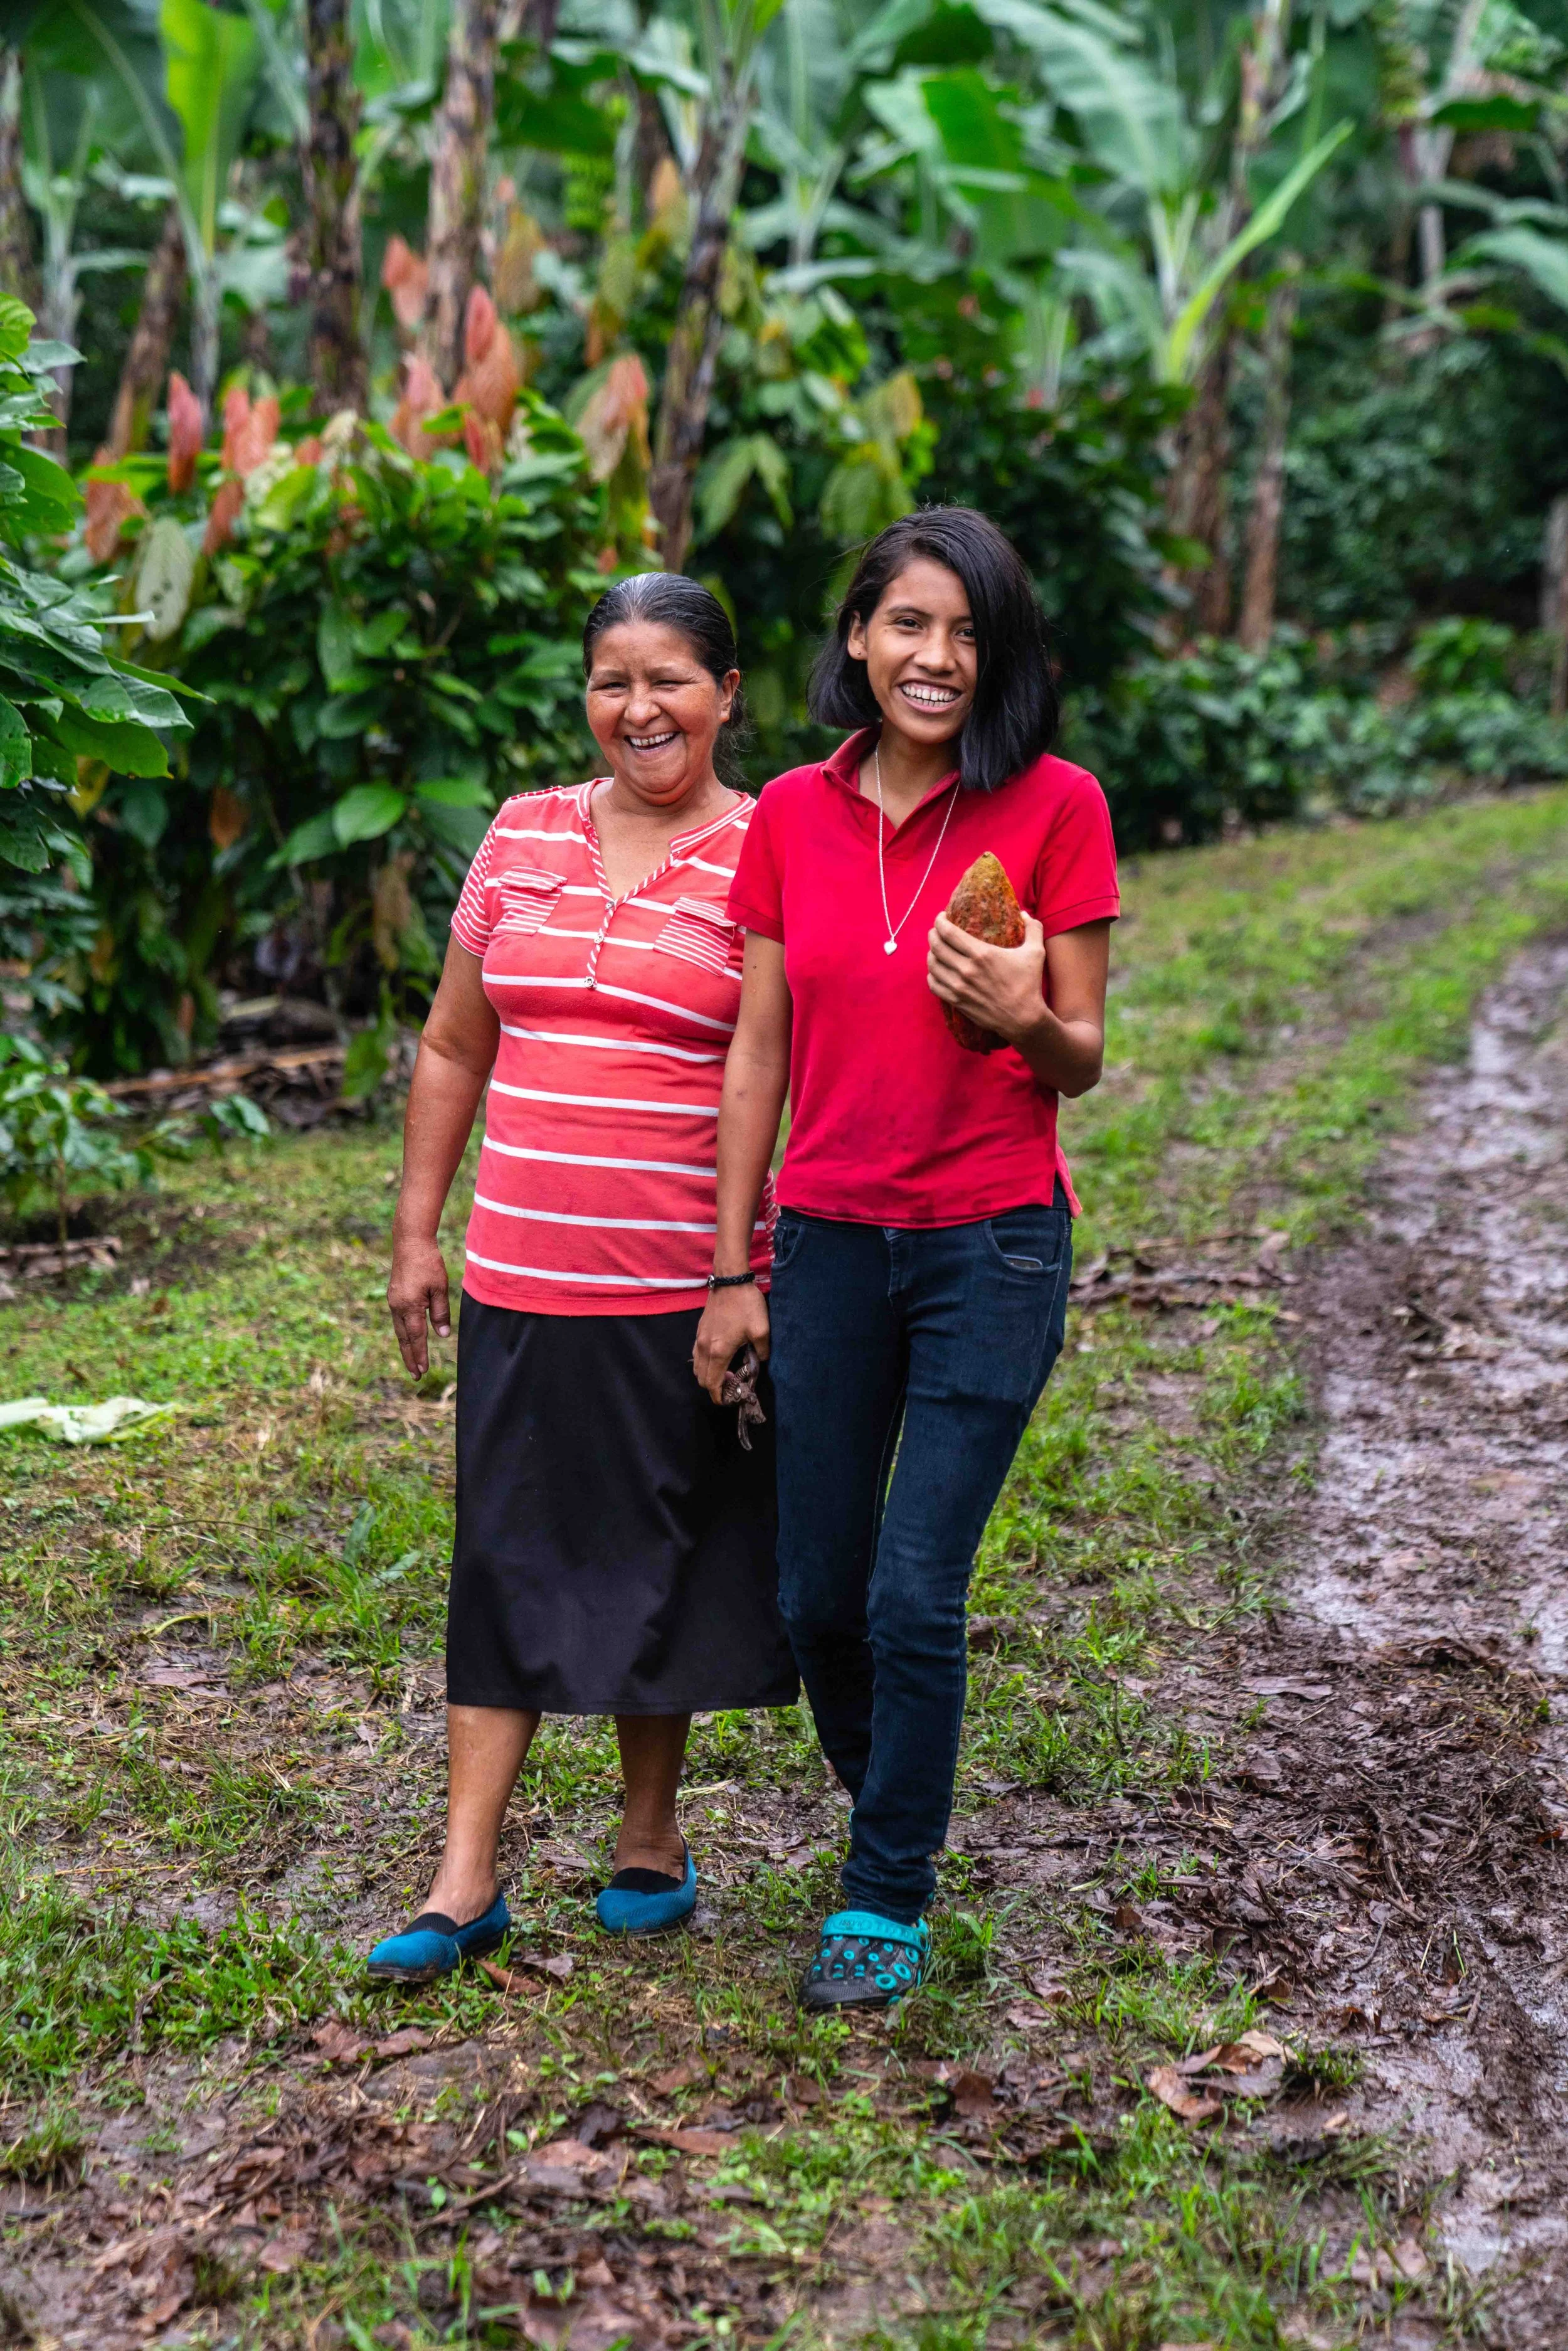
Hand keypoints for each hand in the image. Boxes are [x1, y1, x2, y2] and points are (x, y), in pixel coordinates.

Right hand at [389, 1233, 451, 1376]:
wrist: (410, 1242)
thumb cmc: (428, 1263)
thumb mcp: (439, 1288)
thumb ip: (440, 1312)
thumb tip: (442, 1335)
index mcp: (409, 1306)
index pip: (416, 1337)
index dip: (420, 1355)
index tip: (423, 1371)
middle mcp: (397, 1306)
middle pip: (404, 1338)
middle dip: (410, 1358)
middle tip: (416, 1376)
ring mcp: (393, 1301)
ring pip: (399, 1330)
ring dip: (406, 1347)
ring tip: (412, 1363)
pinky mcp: (394, 1296)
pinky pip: (398, 1320)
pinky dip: (403, 1333)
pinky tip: (408, 1339)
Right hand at [693, 1282, 770, 1402]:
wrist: (730, 1280)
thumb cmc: (746, 1305)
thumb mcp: (761, 1330)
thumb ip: (762, 1351)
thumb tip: (761, 1361)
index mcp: (719, 1352)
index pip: (712, 1383)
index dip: (718, 1397)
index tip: (728, 1400)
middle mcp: (704, 1348)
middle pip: (700, 1378)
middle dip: (713, 1387)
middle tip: (730, 1385)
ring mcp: (699, 1338)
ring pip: (697, 1366)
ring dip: (707, 1374)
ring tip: (725, 1372)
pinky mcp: (699, 1330)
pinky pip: (697, 1354)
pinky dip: (704, 1362)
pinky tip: (719, 1356)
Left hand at [927, 910, 1046, 1045]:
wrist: (1023, 1018)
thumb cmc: (1029, 984)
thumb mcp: (1036, 952)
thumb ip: (1033, 928)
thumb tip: (1024, 913)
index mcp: (981, 953)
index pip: (949, 932)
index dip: (940, 921)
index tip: (942, 917)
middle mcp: (966, 969)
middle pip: (937, 946)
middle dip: (933, 934)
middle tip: (936, 931)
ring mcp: (959, 987)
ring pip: (933, 965)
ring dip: (931, 954)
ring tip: (935, 950)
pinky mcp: (957, 1001)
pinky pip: (934, 985)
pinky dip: (932, 975)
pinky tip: (936, 971)